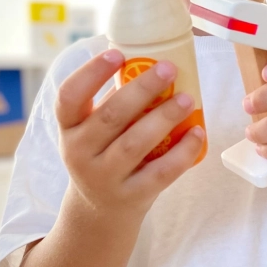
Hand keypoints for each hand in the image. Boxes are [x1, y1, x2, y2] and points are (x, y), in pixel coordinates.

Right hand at [55, 50, 205, 215]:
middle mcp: (80, 153)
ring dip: (164, 118)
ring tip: (187, 99)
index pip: (69, 97)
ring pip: (135, 144)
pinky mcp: (132, 196)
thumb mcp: (93, 131)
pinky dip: (182, 152)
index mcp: (69, 128)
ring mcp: (104, 178)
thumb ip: (114, 102)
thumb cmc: (103, 155)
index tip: (117, 53)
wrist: (99, 213)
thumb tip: (151, 64)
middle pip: (110, 116)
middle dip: (142, 89)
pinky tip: (197, 132)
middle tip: (168, 68)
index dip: (91, 73)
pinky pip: (160, 172)